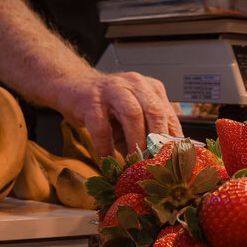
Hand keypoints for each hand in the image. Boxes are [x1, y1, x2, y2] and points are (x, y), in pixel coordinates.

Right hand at [60, 70, 181, 158]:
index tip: (173, 161)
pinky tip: (108, 161)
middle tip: (155, 163)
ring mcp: (112, 89)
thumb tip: (161, 162)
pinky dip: (106, 148)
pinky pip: (101, 128)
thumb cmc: (108, 106)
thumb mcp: (132, 118)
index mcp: (150, 88)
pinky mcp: (90, 101)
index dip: (172, 140)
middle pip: (154, 111)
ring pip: (132, 115)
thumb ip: (147, 134)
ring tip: (134, 162)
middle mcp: (135, 84)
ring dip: (135, 143)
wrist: (73, 87)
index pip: (168, 115)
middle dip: (157, 140)